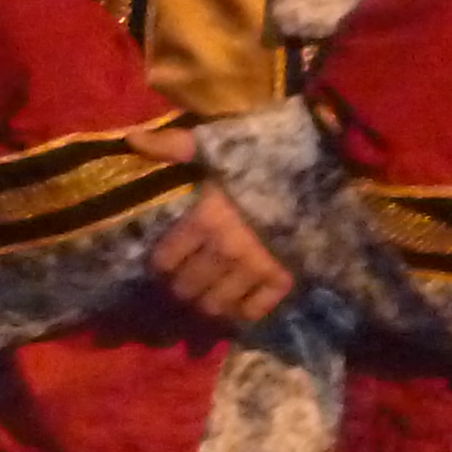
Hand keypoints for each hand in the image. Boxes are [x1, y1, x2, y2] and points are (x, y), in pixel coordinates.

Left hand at [132, 127, 295, 326]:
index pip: (165, 259)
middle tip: (181, 283)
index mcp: (205, 219)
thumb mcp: (215, 143)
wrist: (320, 169)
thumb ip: (173, 146)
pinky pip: (252, 311)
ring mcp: (256, 268)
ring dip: (205, 304)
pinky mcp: (283, 279)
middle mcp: (226, 249)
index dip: (159, 264)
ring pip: (215, 304)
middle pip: (186, 287)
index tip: (161, 264)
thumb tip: (131, 139)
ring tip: (204, 296)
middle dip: (179, 287)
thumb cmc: (262, 155)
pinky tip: (234, 304)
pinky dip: (240, 313)